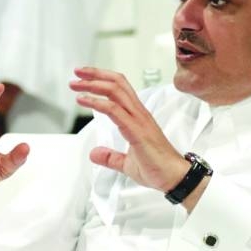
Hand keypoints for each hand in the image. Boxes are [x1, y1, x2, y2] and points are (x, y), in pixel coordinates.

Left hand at [71, 67, 191, 193]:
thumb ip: (111, 157)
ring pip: (115, 92)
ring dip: (93, 85)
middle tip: (77, 73)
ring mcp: (139, 120)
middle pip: (117, 84)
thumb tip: (95, 153)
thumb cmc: (157, 168)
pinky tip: (84, 100)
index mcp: (137, 117)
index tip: (84, 77)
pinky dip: (96, 102)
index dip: (102, 79)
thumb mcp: (127, 163)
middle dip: (95, 75)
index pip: (120, 89)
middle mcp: (139, 114)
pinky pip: (114, 110)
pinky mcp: (136, 130)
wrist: (174, 178)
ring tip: (76, 84)